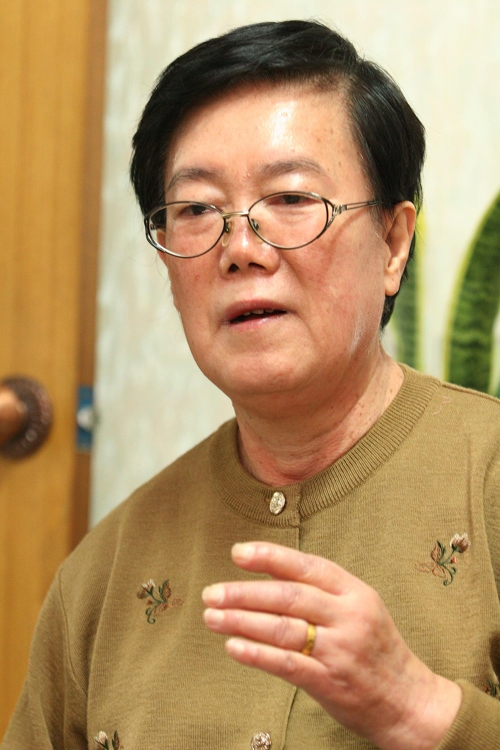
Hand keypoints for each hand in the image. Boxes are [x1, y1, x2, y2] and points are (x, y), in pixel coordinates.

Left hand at [202, 542, 460, 749]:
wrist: (410, 701)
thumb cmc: (376, 649)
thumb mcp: (359, 607)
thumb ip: (321, 590)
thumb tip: (270, 570)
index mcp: (355, 592)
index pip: (307, 566)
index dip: (270, 557)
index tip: (238, 552)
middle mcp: (348, 616)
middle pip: (288, 597)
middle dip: (244, 593)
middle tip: (212, 593)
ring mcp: (340, 650)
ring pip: (283, 628)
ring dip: (241, 621)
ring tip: (212, 617)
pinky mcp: (330, 682)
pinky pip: (287, 664)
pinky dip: (256, 654)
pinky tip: (233, 647)